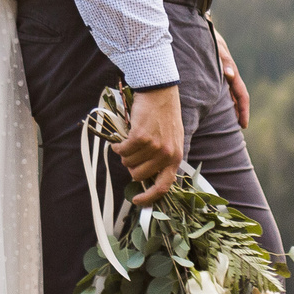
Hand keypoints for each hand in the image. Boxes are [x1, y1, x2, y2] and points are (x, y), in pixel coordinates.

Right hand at [117, 85, 185, 204]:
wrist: (160, 93)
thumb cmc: (164, 116)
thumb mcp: (171, 139)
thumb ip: (163, 158)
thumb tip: (145, 176)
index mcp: (175, 158)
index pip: (163, 186)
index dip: (149, 197)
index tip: (137, 200)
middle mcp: (166, 155)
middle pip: (139, 175)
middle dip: (131, 166)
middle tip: (131, 154)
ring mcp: (154, 146)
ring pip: (129, 163)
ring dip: (125, 154)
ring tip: (128, 142)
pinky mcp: (141, 137)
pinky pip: (123, 151)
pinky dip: (118, 147)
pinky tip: (120, 140)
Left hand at [216, 29, 249, 128]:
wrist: (199, 24)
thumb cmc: (207, 36)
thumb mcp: (216, 47)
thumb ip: (223, 60)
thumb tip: (230, 75)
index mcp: (231, 71)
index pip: (241, 94)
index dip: (243, 110)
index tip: (243, 125)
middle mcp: (229, 73)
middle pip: (238, 96)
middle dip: (240, 112)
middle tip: (239, 127)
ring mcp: (223, 73)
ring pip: (230, 93)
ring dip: (232, 107)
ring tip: (229, 122)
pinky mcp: (215, 71)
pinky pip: (222, 88)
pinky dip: (222, 98)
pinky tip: (215, 106)